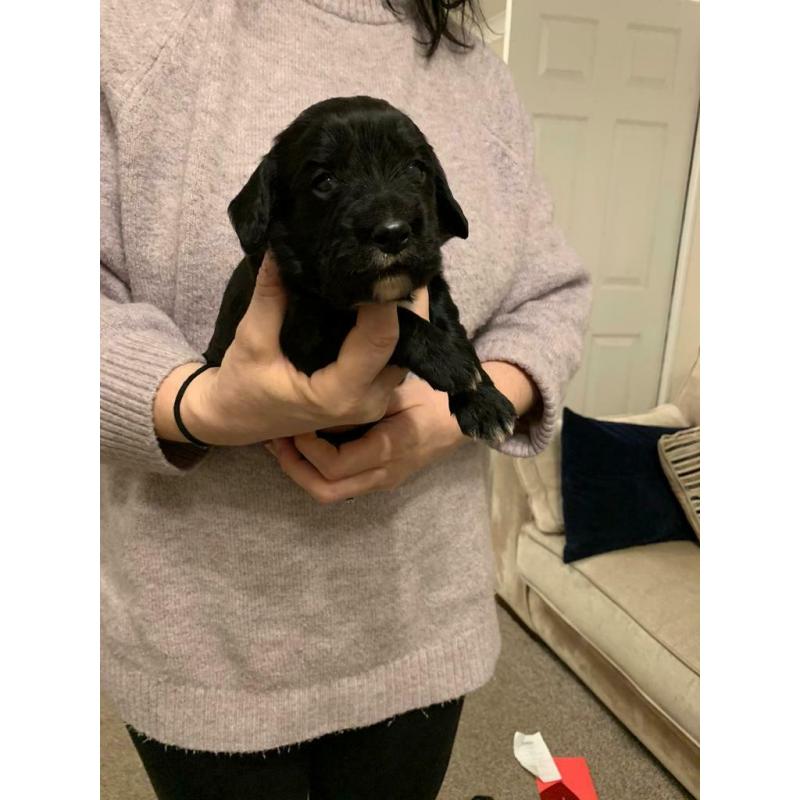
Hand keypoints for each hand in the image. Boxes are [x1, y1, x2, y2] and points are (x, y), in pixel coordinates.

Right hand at [154, 253, 426, 445]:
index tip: (380, 262)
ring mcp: (373, 403)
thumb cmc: (240, 390)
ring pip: (404, 353)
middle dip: (404, 303)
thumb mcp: (250, 341)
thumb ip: (270, 296)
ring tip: (391, 271)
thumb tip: (281, 247)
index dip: (384, 300)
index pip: (379, 340)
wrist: (236, 422)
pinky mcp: (371, 396)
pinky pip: (392, 359)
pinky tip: (383, 299)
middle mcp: (366, 403)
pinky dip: (391, 330)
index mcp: (339, 396)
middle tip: (396, 257)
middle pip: (403, 346)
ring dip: (402, 316)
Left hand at [266, 377, 469, 503]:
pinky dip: (315, 469)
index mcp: (390, 450)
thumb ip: (363, 401)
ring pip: (330, 493)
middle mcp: (383, 474)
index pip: (337, 465)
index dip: (309, 448)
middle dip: (294, 468)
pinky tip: (303, 446)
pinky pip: (340, 484)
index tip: (298, 421)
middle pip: (326, 491)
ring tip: (283, 444)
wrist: (462, 419)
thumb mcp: (398, 392)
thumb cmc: (433, 399)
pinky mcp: (378, 478)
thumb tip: (322, 402)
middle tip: (277, 440)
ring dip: (301, 471)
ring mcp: (381, 480)